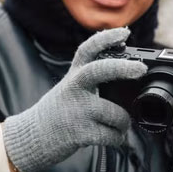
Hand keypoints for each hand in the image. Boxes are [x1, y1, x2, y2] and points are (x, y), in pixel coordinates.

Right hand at [2, 28, 147, 171]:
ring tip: (121, 126)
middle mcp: (74, 89)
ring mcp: (76, 111)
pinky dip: (117, 139)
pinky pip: (110, 136)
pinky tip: (115, 138)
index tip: (125, 32)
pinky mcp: (78, 133)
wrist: (31, 137)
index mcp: (74, 75)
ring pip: (115, 113)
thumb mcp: (70, 87)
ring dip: (124, 123)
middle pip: (99, 70)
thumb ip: (90, 80)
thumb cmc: (58, 111)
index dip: (106, 38)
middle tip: (140, 69)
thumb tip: (127, 74)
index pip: (88, 50)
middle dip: (122, 68)